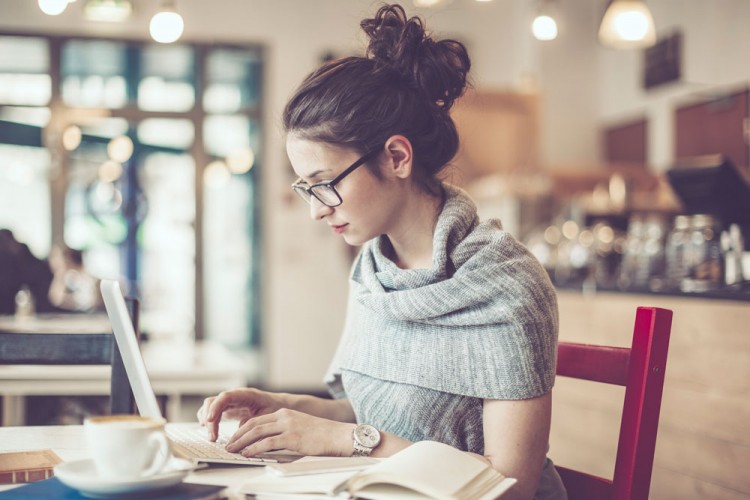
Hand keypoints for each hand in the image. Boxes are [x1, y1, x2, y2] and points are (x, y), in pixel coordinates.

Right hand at [197, 388, 281, 440]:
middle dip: (209, 420)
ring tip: (212, 438)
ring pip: (210, 407)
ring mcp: (229, 402)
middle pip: (213, 402)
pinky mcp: (227, 409)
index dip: (215, 407)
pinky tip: (210, 431)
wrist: (277, 404)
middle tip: (213, 438)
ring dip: (207, 422)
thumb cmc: (273, 408)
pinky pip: (213, 412)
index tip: (210, 420)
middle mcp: (234, 396)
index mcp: (245, 394)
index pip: (225, 397)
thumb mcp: (267, 415)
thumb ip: (255, 422)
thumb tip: (241, 432)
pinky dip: (208, 421)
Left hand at [224, 408, 352, 457]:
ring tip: (232, 450)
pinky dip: (254, 448)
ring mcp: (288, 426)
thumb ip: (284, 431)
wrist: (339, 435)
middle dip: (238, 436)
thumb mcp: (300, 427)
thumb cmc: (322, 435)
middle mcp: (285, 416)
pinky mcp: (292, 437)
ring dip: (242, 442)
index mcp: (285, 412)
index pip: (257, 420)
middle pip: (254, 425)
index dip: (243, 430)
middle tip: (228, 445)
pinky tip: (247, 454)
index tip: (234, 439)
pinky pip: (267, 443)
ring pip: (257, 432)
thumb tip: (267, 443)